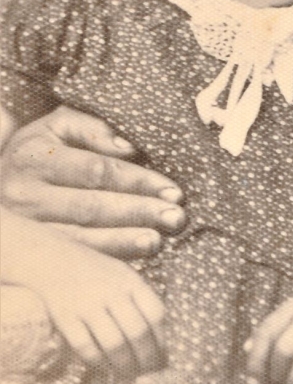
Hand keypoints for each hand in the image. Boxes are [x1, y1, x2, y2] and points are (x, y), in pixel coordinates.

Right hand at [1, 107, 185, 256]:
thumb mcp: (60, 125)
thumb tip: (128, 148)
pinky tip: (133, 258)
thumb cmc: (42, 147)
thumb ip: (94, 129)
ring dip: (124, 241)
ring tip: (159, 241)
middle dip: (139, 212)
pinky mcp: (29, 251)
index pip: (97, 172)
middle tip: (176, 217)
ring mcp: (24, 227)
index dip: (138, 181)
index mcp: (35, 157)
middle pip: (91, 207)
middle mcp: (24, 194)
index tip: (173, 190)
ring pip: (80, 238)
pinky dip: (105, 258)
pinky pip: (71, 258)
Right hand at [32, 234, 166, 377]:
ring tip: (129, 374)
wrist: (54, 261)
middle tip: (148, 371)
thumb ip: (141, 298)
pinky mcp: (66, 319)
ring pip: (113, 343)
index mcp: (130, 281)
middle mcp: (111, 293)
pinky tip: (104, 367)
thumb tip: (160, 335)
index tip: (163, 354)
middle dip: (146, 357)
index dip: (161, 338)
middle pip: (137, 332)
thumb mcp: (124, 273)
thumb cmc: (96, 271)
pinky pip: (85, 347)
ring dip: (124, 364)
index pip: (155, 313)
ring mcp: (88, 306)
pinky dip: (98, 361)